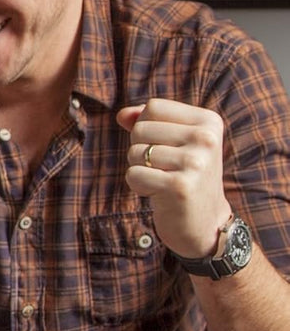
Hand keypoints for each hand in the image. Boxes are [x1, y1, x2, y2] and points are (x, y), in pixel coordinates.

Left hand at [117, 99, 231, 257]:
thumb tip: (121, 115)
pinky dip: (139, 186)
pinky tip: (160, 194)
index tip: (167, 147)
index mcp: (209, 122)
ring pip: (134, 152)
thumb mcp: (174, 144)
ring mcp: (196, 162)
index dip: (146, 127)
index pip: (153, 107)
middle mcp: (207, 138)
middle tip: (164, 169)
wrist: (206, 223)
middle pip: (140, 128)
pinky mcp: (180, 186)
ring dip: (140, 170)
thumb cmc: (184, 177)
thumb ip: (147, 123)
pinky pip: (134, 175)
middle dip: (140, 150)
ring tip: (163, 181)